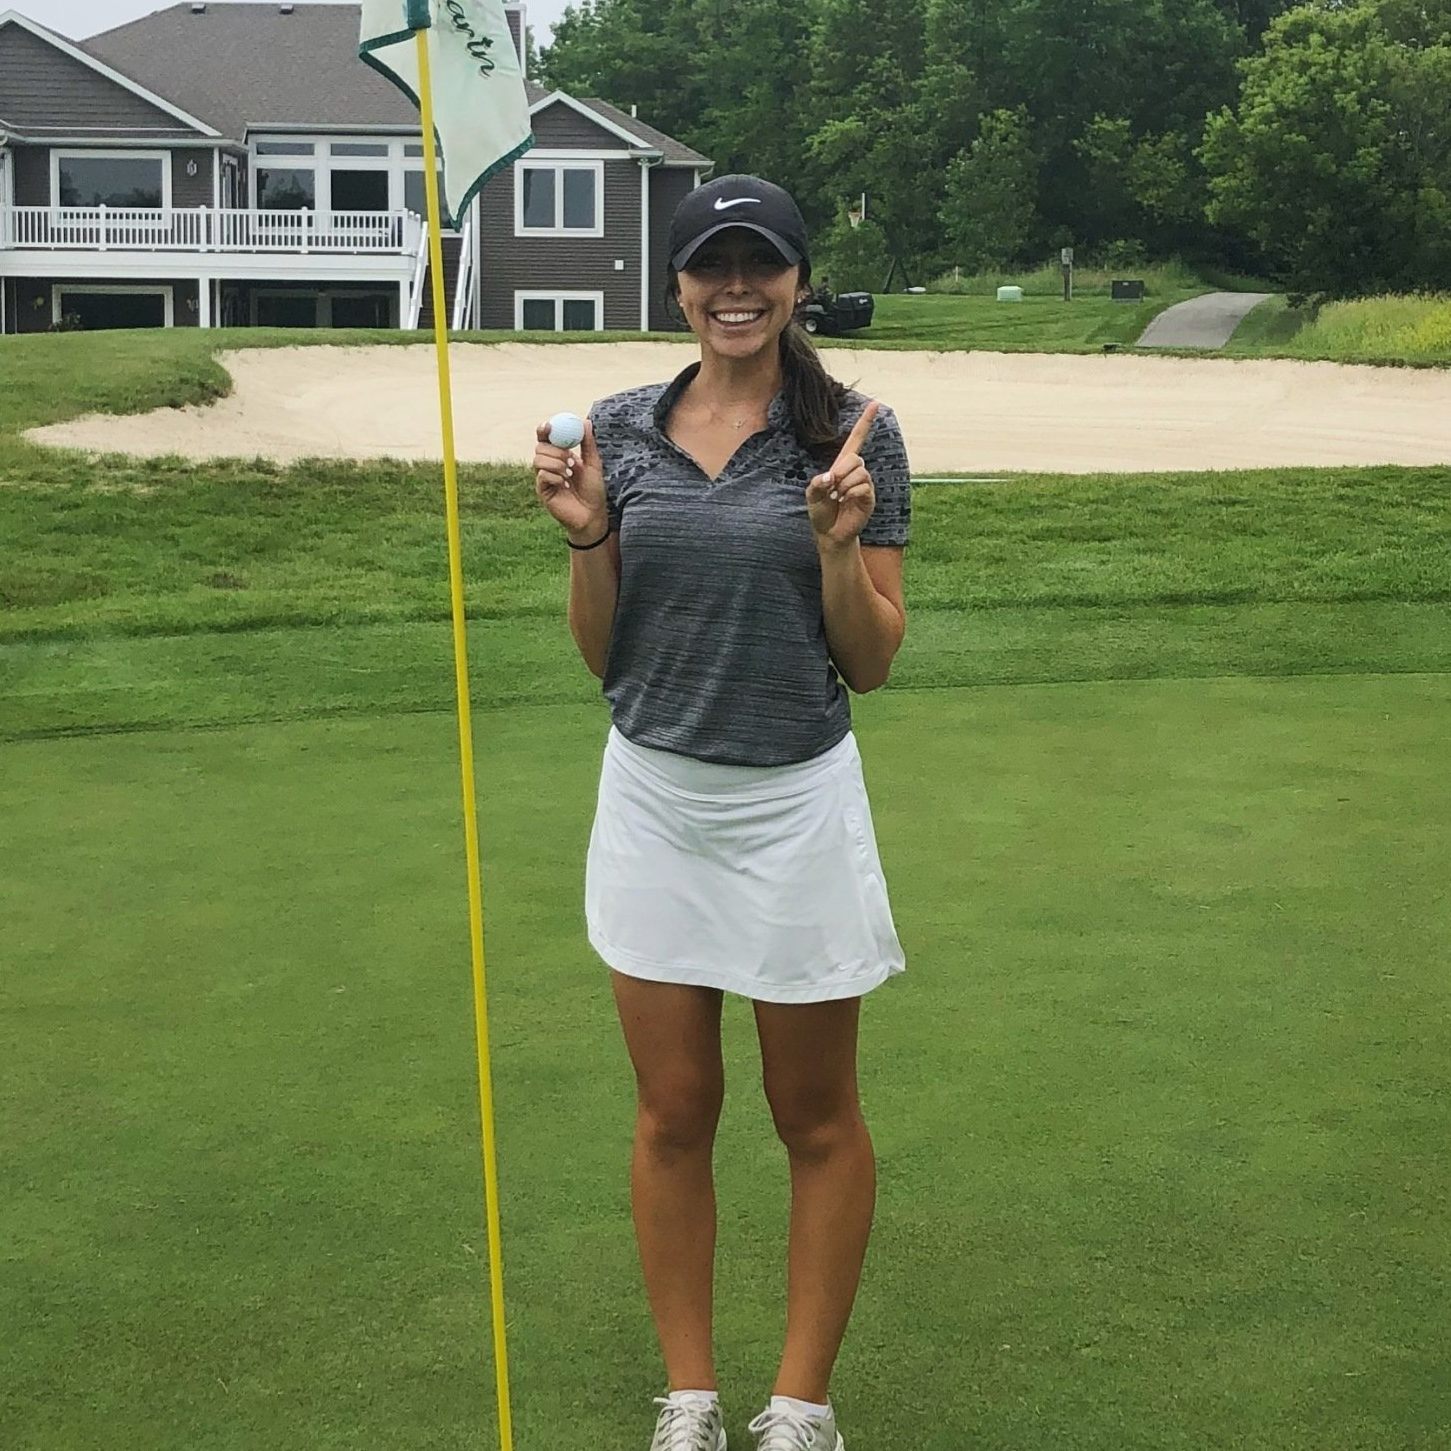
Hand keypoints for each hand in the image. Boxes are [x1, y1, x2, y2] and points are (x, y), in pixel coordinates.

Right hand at [533, 417, 608, 543]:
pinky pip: (542, 476)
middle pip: (540, 447)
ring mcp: (544, 477)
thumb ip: (588, 443)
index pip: (546, 438)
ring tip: (570, 474)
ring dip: (557, 464)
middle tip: (571, 460)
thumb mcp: (593, 464)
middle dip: (556, 451)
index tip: (549, 425)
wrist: (592, 514)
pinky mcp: (542, 490)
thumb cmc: (593, 490)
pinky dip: (555, 477)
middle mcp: (549, 464)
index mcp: (559, 455)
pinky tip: (565, 485)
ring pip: (538, 460)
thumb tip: (586, 422)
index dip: (544, 429)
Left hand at [805, 401, 878, 550]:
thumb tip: (831, 477)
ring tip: (838, 497)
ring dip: (845, 485)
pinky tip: (846, 502)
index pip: (856, 439)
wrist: (829, 533)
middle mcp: (856, 471)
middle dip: (841, 471)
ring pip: (860, 472)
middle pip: (854, 458)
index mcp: (841, 465)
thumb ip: (817, 483)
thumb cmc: (820, 512)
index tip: (876, 404)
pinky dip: (851, 493)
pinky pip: (863, 487)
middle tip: (832, 487)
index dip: (865, 422)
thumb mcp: (811, 495)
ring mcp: (864, 484)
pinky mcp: (869, 497)